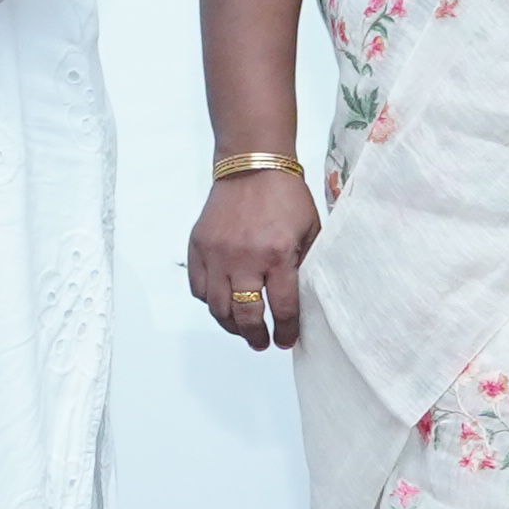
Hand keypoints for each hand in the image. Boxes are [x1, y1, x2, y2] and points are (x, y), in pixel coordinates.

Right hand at [187, 170, 319, 352]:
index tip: (286, 340)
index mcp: (278, 254)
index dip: (285, 331)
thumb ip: (306, 265)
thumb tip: (304, 300)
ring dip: (230, 325)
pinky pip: (199, 287)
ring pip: (217, 307)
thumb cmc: (286, 196)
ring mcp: (217, 254)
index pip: (281, 307)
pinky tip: (223, 303)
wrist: (251, 165)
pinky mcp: (198, 247)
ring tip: (241, 329)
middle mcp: (244, 258)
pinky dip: (210, 301)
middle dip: (255, 335)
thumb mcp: (310, 230)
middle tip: (261, 342)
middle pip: (245, 314)